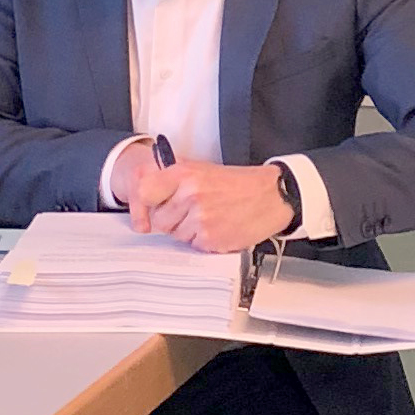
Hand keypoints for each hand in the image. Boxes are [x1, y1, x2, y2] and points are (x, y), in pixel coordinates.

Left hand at [127, 157, 290, 253]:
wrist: (270, 196)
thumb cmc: (237, 184)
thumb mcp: (202, 169)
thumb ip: (173, 177)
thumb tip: (145, 188)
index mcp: (184, 174)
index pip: (144, 192)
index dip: (144, 205)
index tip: (149, 210)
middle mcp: (190, 195)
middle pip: (160, 221)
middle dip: (172, 221)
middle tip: (193, 212)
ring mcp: (200, 218)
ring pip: (176, 236)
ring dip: (188, 232)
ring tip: (210, 217)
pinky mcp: (211, 239)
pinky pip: (194, 246)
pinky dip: (204, 241)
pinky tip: (219, 227)